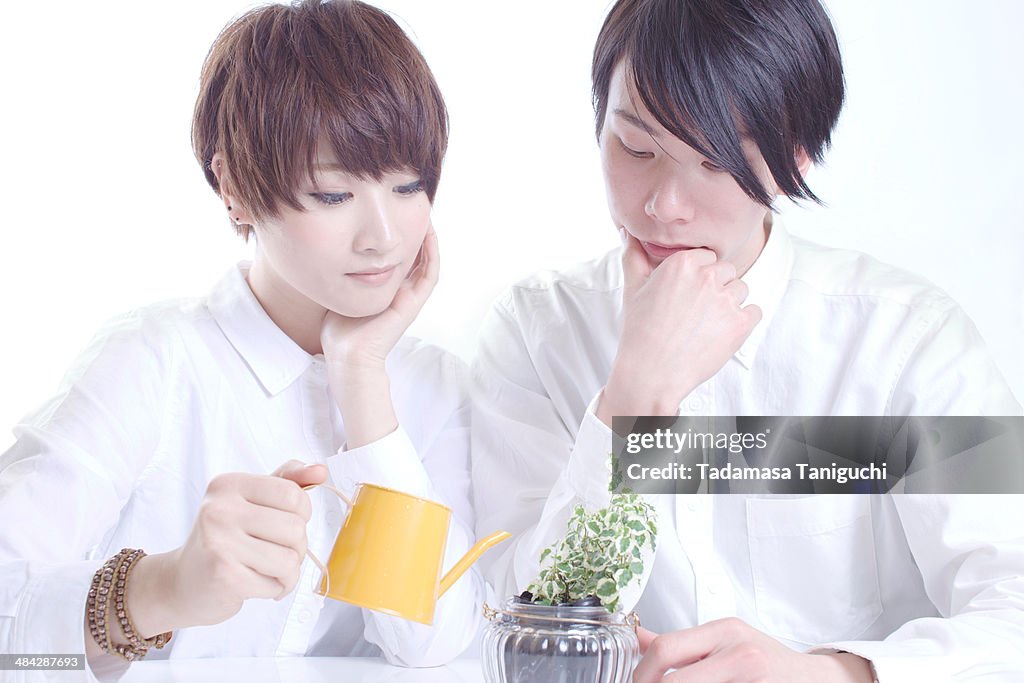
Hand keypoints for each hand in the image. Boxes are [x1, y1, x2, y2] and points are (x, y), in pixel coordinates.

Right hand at [128, 460, 327, 634]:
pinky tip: (254, 586)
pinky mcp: (224, 575)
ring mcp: (219, 542)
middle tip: (272, 554)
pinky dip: (273, 589)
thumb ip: (287, 481)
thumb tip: (321, 470)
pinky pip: (276, 583)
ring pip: (290, 559)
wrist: (180, 584)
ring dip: (287, 572)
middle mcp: (220, 509)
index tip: (284, 524)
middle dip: (295, 548)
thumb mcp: (251, 502)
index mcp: (228, 485)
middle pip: (296, 528)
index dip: (301, 515)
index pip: (293, 494)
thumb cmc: (223, 541)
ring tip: (265, 571)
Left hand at [320, 227, 438, 447]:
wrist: (348, 357)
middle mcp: (401, 291)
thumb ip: (340, 275)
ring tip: (424, 212)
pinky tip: (428, 232)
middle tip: (413, 204)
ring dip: (428, 237)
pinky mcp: (412, 303)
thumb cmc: (340, 331)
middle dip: (415, 229)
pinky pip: (429, 273)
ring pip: (427, 260)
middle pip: (415, 254)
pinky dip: (431, 253)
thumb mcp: (340, 292)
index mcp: (386, 289)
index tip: (394, 211)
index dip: (400, 234)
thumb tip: (325, 250)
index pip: (399, 256)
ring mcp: (409, 297)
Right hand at [597, 233, 760, 424]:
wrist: (651, 373)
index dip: (697, 277)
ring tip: (706, 325)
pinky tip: (720, 334)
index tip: (686, 296)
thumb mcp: (633, 289)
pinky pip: (754, 312)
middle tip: (695, 313)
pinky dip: (742, 322)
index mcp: (682, 263)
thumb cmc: (639, 331)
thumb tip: (628, 233)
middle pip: (726, 271)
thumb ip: (633, 256)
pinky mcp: (740, 323)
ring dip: (729, 304)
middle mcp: (707, 276)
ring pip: (741, 290)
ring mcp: (726, 299)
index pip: (706, 257)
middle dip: (715, 288)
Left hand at [633, 619, 874, 681]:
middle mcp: (740, 652)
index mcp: (725, 632)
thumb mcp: (725, 642)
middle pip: (675, 681)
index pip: (667, 649)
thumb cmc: (769, 662)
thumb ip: (683, 645)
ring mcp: (753, 679)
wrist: (819, 680)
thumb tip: (638, 639)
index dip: (642, 673)